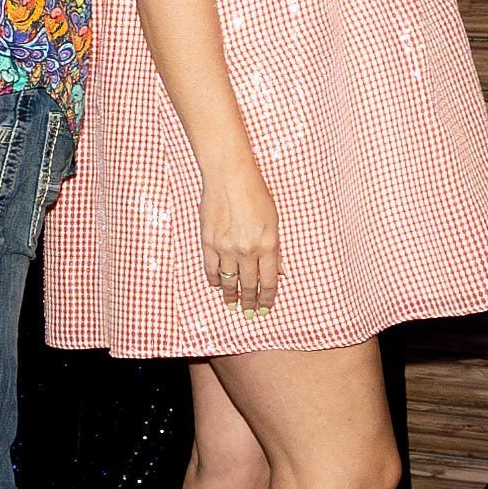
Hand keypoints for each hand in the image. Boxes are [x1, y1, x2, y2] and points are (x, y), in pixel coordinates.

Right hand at [200, 163, 280, 316]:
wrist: (228, 176)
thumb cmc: (255, 193)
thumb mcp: (273, 220)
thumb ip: (275, 249)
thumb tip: (279, 272)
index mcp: (267, 245)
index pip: (268, 282)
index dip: (267, 299)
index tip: (265, 309)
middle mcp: (246, 250)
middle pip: (249, 285)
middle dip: (250, 302)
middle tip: (249, 313)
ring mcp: (225, 247)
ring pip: (229, 281)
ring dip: (231, 296)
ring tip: (231, 305)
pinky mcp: (208, 242)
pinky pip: (211, 269)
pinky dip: (214, 280)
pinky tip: (217, 285)